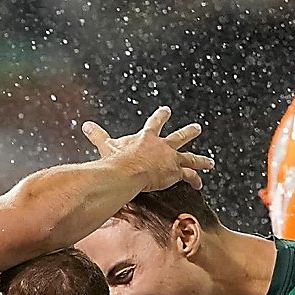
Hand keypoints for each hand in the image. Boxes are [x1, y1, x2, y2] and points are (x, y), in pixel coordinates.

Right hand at [81, 106, 212, 191]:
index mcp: (147, 138)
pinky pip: (189, 176)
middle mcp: (162, 145)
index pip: (155, 123)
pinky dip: (196, 180)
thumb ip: (97, 135)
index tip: (167, 110)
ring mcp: (170, 158)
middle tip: (197, 128)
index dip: (161, 116)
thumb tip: (85, 125)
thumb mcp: (107, 145)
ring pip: (190, 157)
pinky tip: (200, 185)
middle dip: (189, 132)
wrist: (128, 171)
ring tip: (210, 162)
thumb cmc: (117, 159)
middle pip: (179, 136)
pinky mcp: (175, 172)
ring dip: (201, 160)